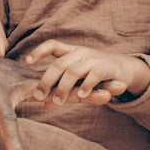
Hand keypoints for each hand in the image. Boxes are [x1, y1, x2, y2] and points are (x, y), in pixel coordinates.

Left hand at [26, 39, 149, 107]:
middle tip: (38, 96)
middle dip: (47, 80)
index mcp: (71, 52)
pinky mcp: (106, 67)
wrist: (123, 69)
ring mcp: (93, 59)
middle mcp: (80, 53)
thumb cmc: (95, 74)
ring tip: (56, 101)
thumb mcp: (78, 80)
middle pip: (59, 63)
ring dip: (63, 87)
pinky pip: (94, 75)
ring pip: (73, 71)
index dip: (39, 51)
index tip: (27, 62)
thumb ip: (62, 88)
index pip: (52, 45)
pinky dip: (86, 86)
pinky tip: (80, 96)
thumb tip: (45, 105)